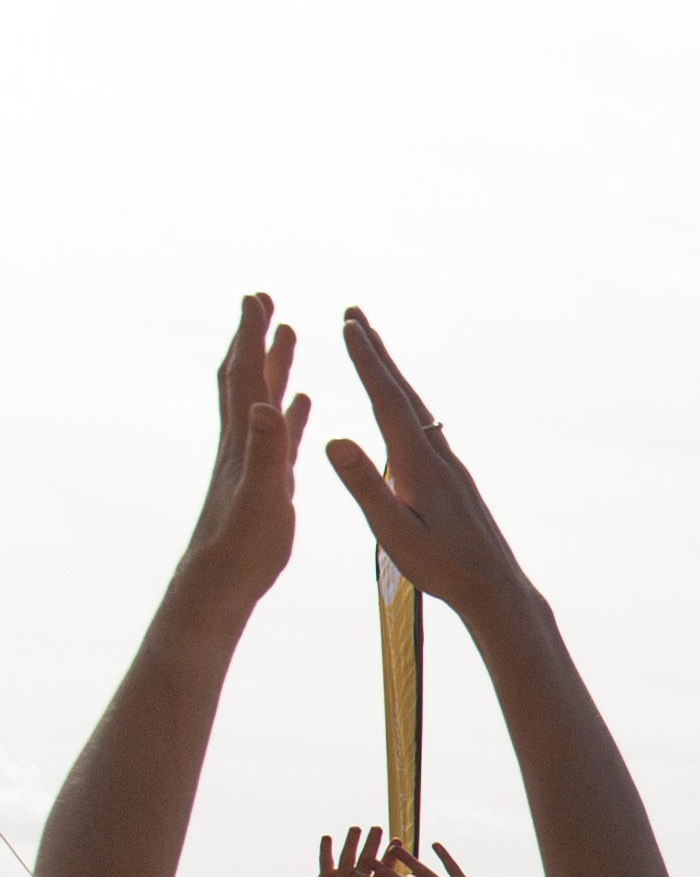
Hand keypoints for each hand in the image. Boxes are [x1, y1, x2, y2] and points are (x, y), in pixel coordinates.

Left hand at [186, 295, 308, 608]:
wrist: (224, 578)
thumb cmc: (244, 542)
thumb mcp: (262, 493)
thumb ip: (266, 448)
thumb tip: (265, 404)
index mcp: (245, 438)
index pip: (245, 376)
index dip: (249, 336)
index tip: (256, 298)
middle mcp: (245, 440)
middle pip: (246, 376)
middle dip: (253, 337)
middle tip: (263, 301)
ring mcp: (254, 457)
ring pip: (262, 399)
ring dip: (272, 365)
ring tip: (286, 335)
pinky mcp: (267, 478)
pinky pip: (278, 432)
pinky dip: (287, 408)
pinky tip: (298, 400)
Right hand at [321, 312, 533, 625]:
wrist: (496, 588)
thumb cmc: (443, 568)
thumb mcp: (394, 533)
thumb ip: (364, 487)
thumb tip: (334, 439)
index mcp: (419, 465)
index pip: (387, 402)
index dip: (366, 362)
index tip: (348, 325)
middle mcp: (438, 456)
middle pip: (403, 394)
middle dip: (376, 353)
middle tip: (354, 313)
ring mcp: (449, 466)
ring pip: (415, 409)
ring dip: (391, 376)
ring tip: (372, 349)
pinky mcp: (453, 479)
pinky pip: (424, 428)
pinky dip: (405, 404)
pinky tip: (403, 408)